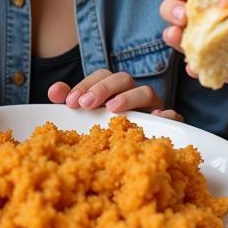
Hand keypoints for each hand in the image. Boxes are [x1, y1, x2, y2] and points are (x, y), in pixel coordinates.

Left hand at [47, 69, 181, 120]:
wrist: (138, 152)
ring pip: (147, 92)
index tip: (71, 102)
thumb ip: (72, 99)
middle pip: (123, 78)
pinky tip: (155, 119)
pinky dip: (167, 114)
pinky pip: (174, 114)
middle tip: (87, 104)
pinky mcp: (169, 122)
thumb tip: (53, 91)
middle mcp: (133, 92)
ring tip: (113, 109)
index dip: (86, 85)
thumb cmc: (109, 126)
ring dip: (129, 98)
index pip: (101, 75)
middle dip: (103, 89)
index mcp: (114, 88)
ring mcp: (153, 106)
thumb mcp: (88, 112)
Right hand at [160, 0, 227, 144]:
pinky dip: (194, 66)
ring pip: (182, 34)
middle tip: (182, 12)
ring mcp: (216, 41)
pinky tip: (196, 67)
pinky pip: (201, 66)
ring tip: (179, 35)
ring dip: (174, 33)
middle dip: (171, 6)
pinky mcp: (223, 68)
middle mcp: (217, 14)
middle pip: (178, 5)